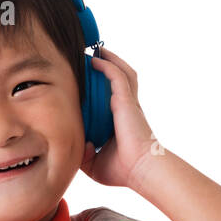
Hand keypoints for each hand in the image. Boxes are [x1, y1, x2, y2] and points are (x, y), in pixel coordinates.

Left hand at [81, 47, 161, 190]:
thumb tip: (79, 142)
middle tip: (92, 57)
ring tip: (96, 50)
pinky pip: (117, 76)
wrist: (141, 170)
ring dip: (110, 59)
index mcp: (120, 121)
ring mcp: (128, 103)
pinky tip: (94, 60)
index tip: (86, 80)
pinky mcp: (127, 101)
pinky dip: (107, 66)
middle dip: (108, 65)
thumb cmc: (122, 170)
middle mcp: (126, 108)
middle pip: (119, 79)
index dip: (101, 86)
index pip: (110, 97)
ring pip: (121, 72)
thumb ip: (83, 153)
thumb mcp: (94, 163)